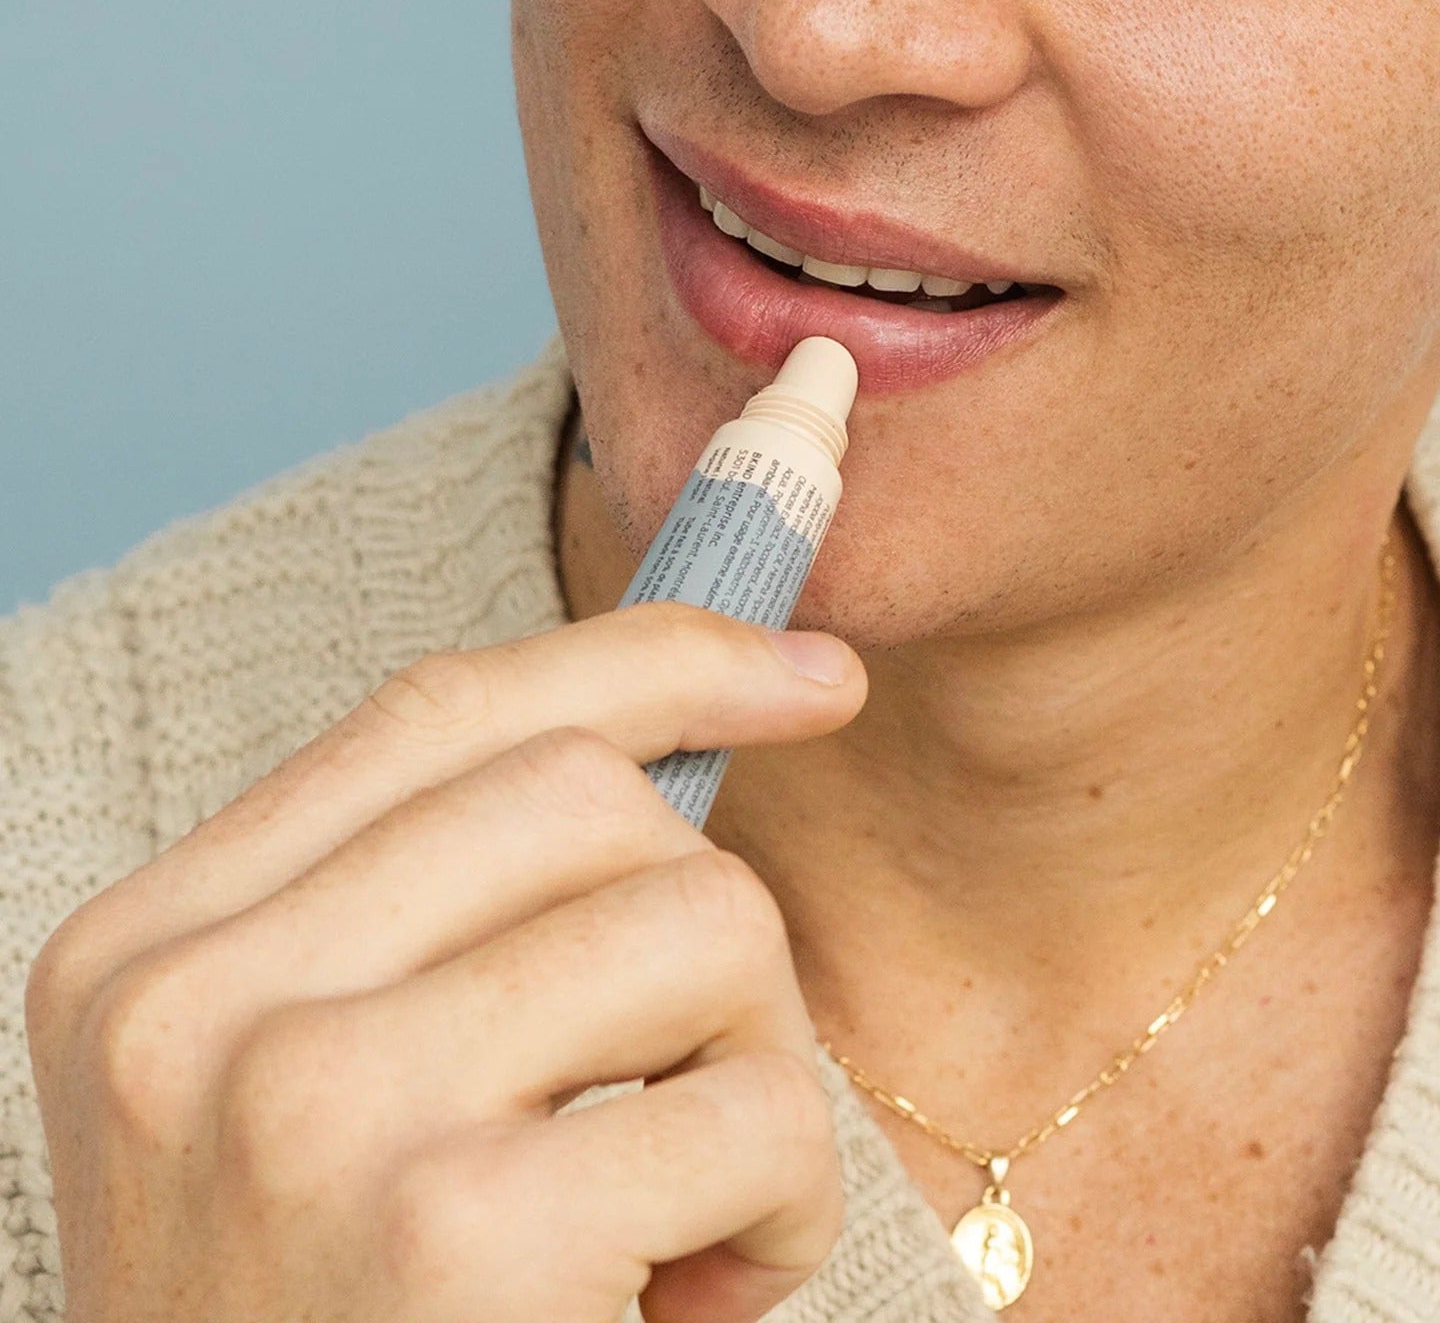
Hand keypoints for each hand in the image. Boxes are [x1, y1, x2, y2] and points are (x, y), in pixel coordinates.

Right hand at [24, 604, 866, 1322]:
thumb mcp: (334, 1106)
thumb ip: (455, 912)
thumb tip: (722, 700)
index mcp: (151, 956)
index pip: (446, 708)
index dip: (653, 656)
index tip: (812, 668)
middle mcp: (196, 1015)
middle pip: (588, 793)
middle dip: (711, 924)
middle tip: (694, 1080)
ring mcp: (308, 1116)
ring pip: (700, 916)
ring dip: (759, 1070)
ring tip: (693, 1210)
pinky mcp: (449, 1238)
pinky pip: (749, 1106)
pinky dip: (788, 1201)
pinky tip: (703, 1298)